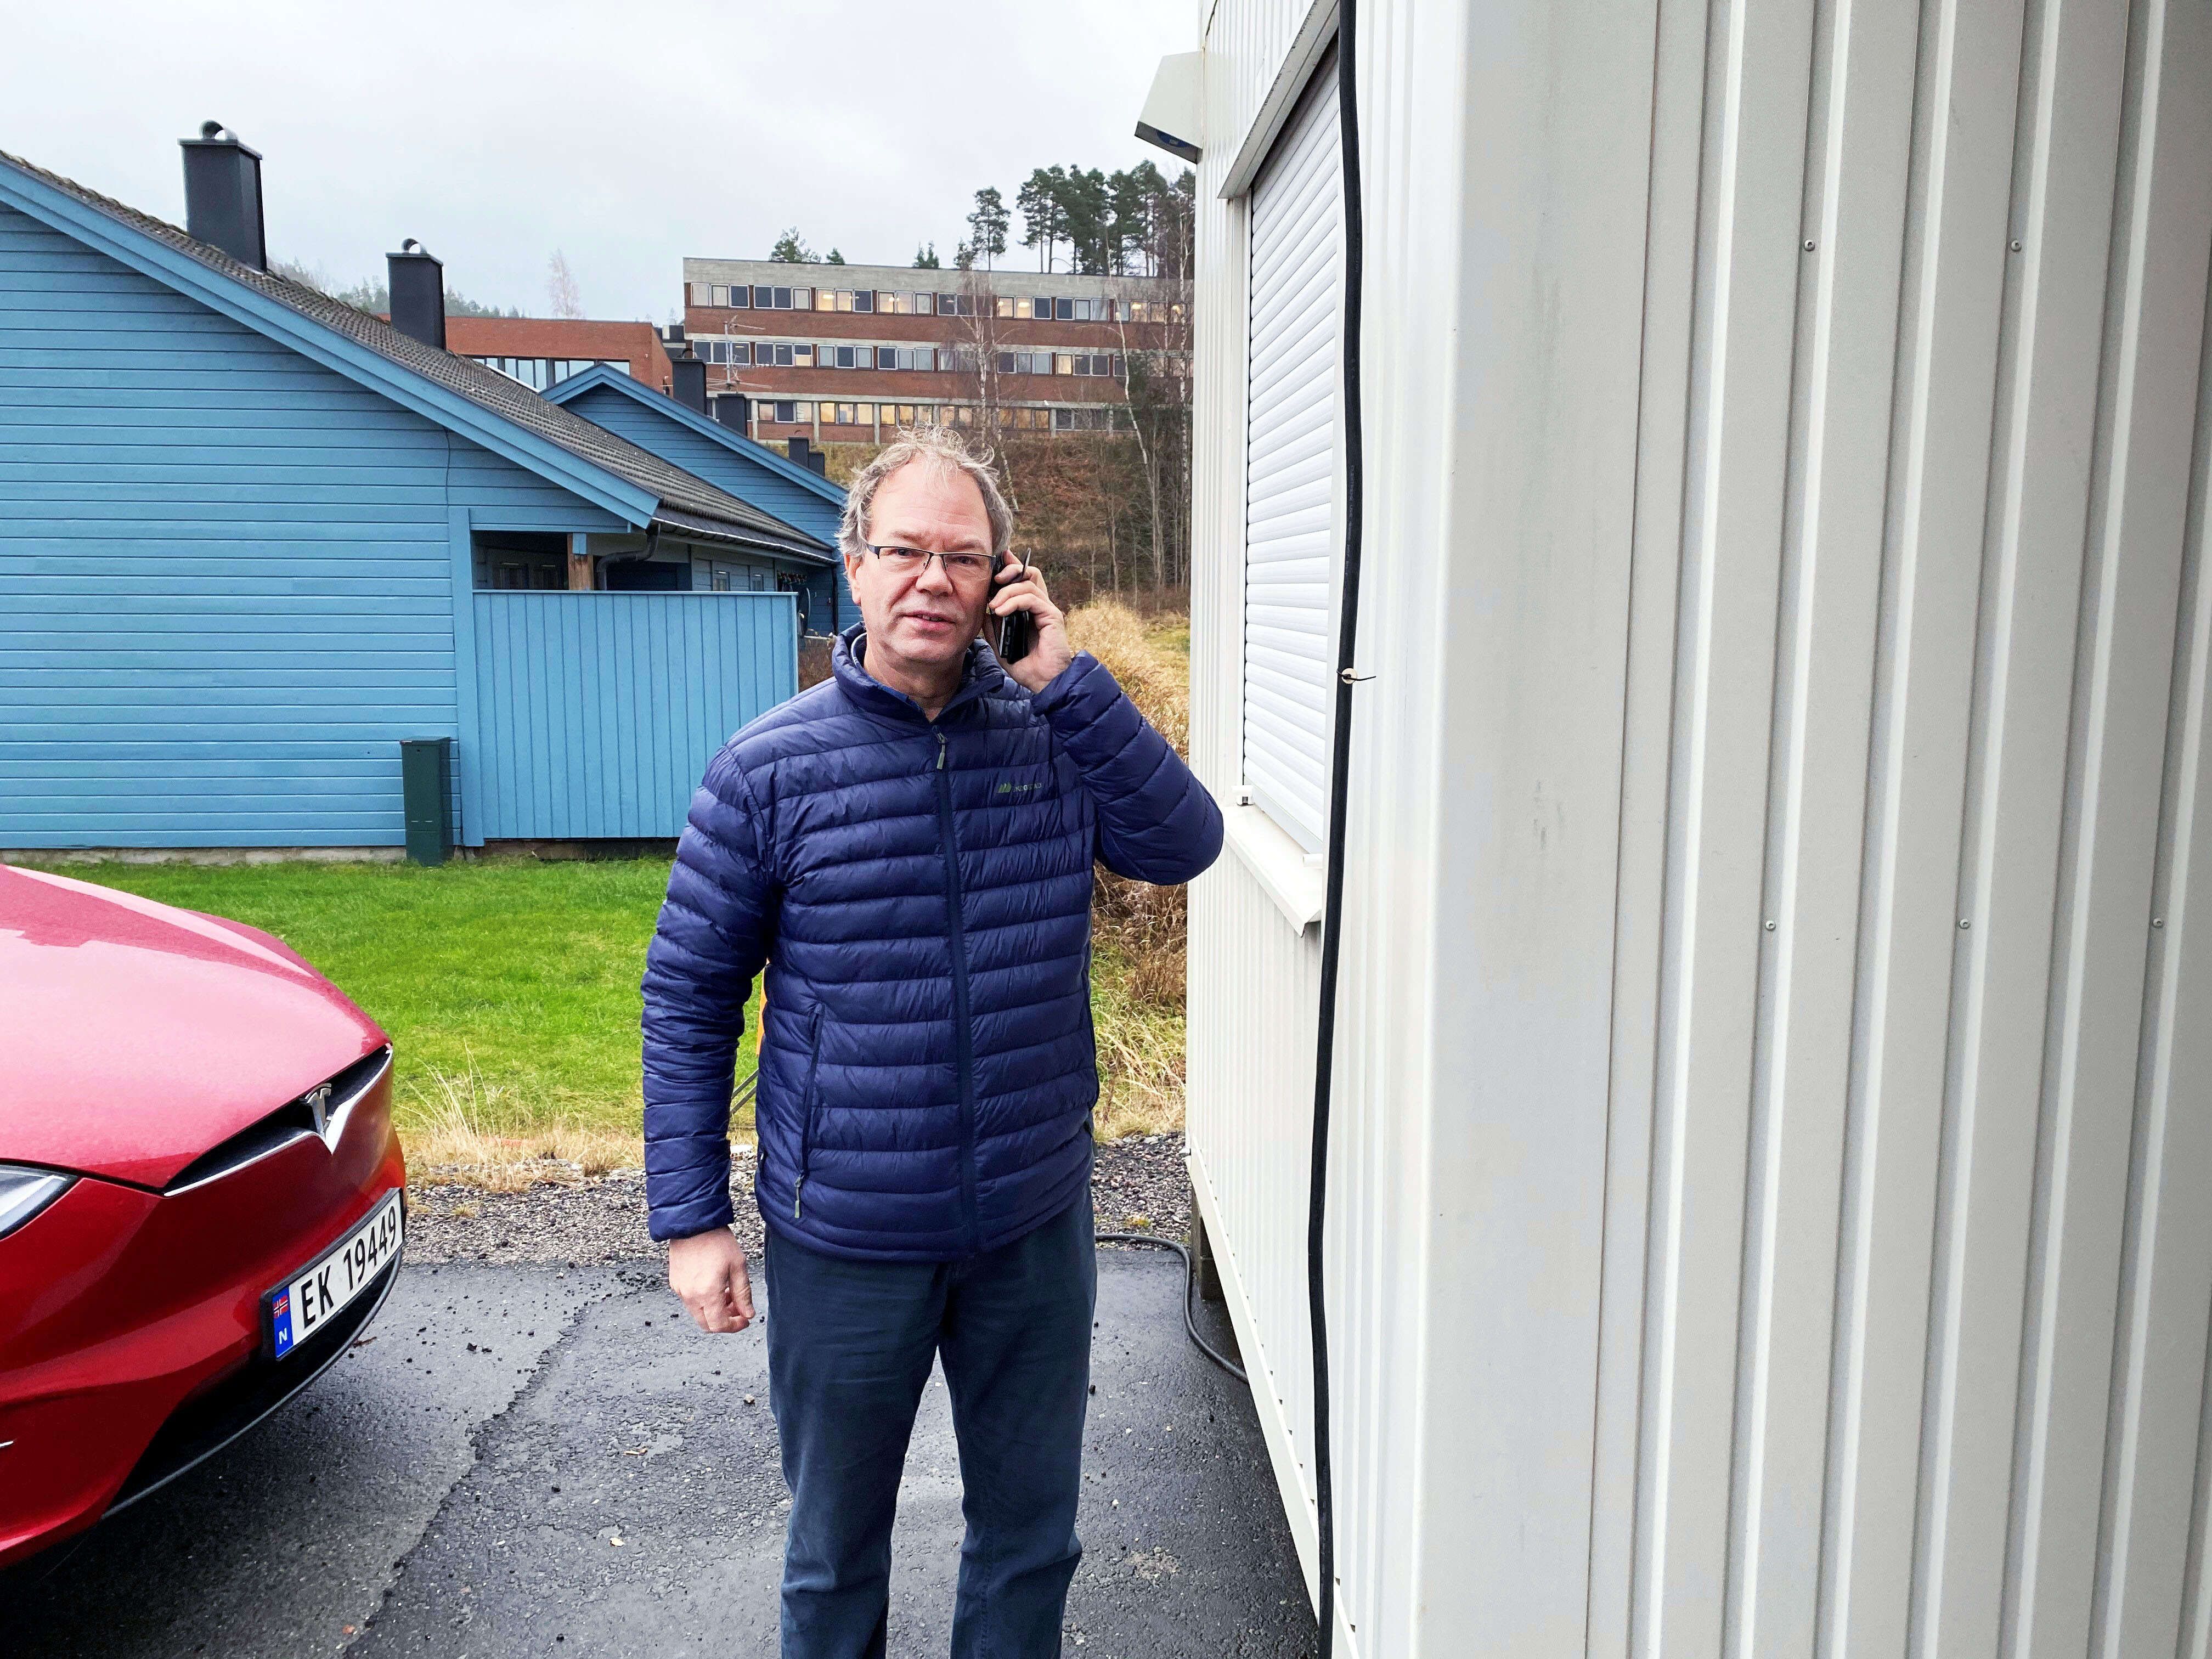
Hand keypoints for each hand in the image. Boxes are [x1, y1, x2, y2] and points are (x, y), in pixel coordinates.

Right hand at [668, 1228, 755, 1332]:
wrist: (693, 1222)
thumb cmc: (717, 1240)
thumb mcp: (738, 1266)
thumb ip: (743, 1294)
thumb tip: (747, 1314)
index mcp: (706, 1293)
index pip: (718, 1325)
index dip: (734, 1327)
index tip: (744, 1320)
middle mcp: (690, 1295)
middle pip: (706, 1324)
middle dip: (724, 1320)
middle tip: (737, 1308)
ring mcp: (680, 1290)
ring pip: (698, 1313)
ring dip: (714, 1310)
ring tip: (728, 1293)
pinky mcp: (675, 1282)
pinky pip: (690, 1301)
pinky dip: (703, 1301)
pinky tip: (714, 1286)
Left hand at [988, 549, 1074, 692]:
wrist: (1044, 682)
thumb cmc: (1025, 665)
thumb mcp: (1000, 643)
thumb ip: (992, 626)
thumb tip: (982, 610)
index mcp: (1030, 609)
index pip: (1023, 579)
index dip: (1011, 566)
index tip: (996, 561)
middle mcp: (1041, 606)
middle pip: (1029, 573)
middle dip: (1010, 570)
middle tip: (994, 579)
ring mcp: (1047, 610)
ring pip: (1027, 584)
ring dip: (1006, 592)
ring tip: (993, 607)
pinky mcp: (1052, 616)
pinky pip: (1031, 599)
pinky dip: (1013, 602)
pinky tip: (1001, 612)